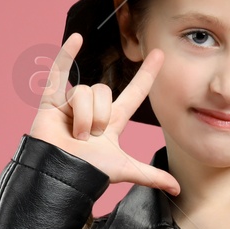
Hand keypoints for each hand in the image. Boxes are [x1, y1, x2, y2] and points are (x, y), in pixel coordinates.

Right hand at [28, 33, 181, 195]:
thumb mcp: (126, 170)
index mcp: (113, 120)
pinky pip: (60, 72)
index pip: (135, 92)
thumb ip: (152, 176)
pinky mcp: (51, 101)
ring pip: (85, 92)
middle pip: (105, 92)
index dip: (147, 74)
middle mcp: (94, 108)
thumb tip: (178, 190)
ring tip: (74, 134)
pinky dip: (67, 54)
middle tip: (90, 136)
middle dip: (99, 116)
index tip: (160, 55)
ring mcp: (72, 103)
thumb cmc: (89, 172)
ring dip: (82, 116)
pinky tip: (77, 38)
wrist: (61, 175)